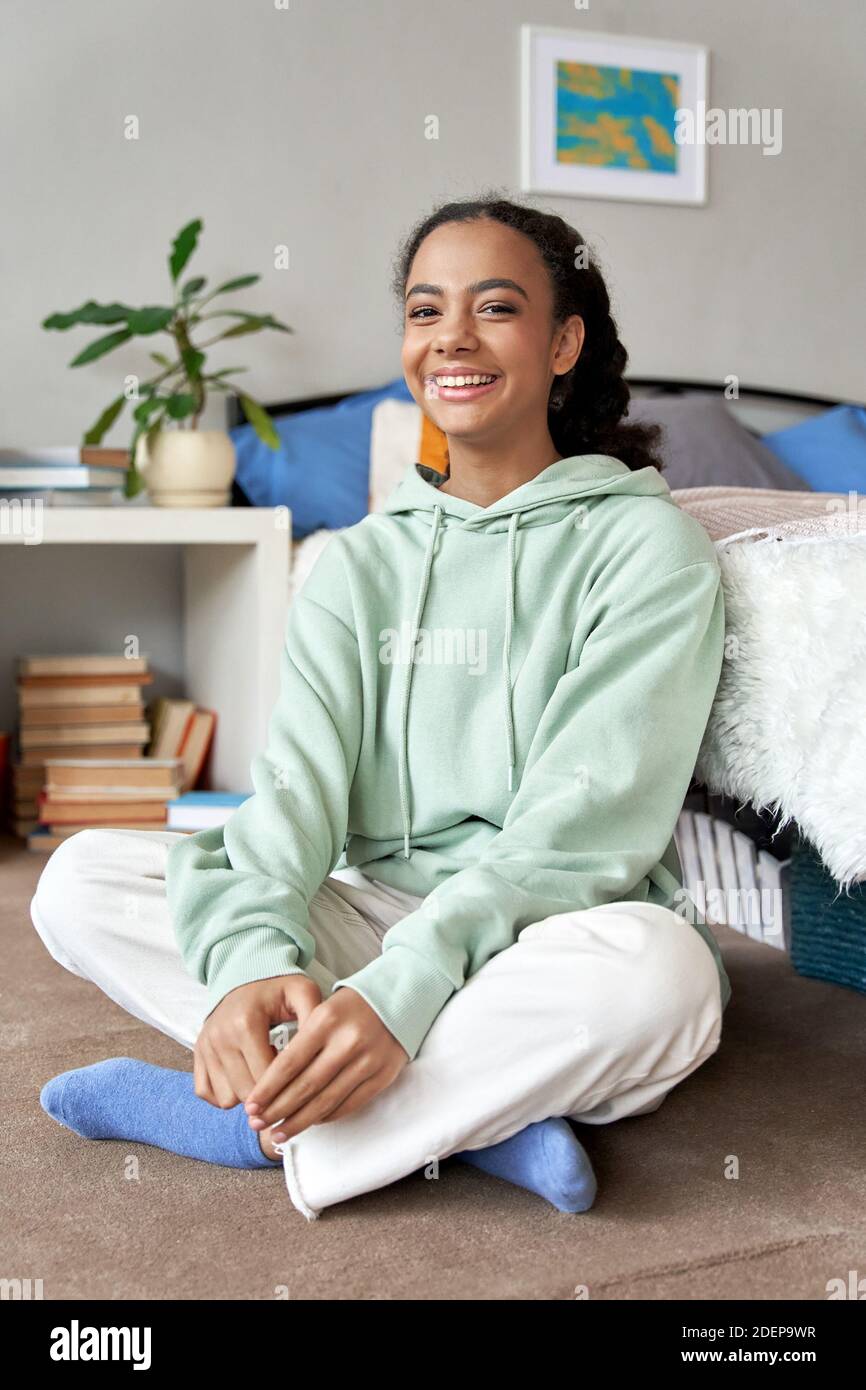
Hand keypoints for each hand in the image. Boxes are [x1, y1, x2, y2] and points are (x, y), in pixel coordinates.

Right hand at [193, 974, 321, 1108]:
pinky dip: (226, 1094)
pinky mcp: (197, 1054)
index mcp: (246, 1024)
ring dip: (248, 1096)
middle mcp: (220, 1037)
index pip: (266, 1078)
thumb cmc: (278, 987)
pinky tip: (245, 1077)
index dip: (287, 1087)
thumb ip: (314, 1019)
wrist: (244, 972)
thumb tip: (320, 1053)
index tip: (299, 1081)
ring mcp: (205, 1047)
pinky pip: (206, 1093)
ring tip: (264, 1073)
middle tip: (284, 1079)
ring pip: (227, 1099)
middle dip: (270, 1095)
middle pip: (246, 1094)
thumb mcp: (303, 992)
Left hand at [243, 987, 408, 1142]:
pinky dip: (328, 1116)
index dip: (268, 1089)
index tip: (251, 1106)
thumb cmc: (352, 1007)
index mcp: (326, 1021)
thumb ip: (303, 1043)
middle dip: (278, 1110)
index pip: (289, 1063)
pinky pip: (350, 1104)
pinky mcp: (383, 1075)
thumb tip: (274, 1085)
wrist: (400, 997)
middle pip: (306, 1086)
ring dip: (300, 1121)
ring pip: (327, 1101)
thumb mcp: (323, 1012)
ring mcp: (368, 1060)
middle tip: (257, 1124)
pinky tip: (312, 1122)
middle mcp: (347, 1041)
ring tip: (280, 1133)